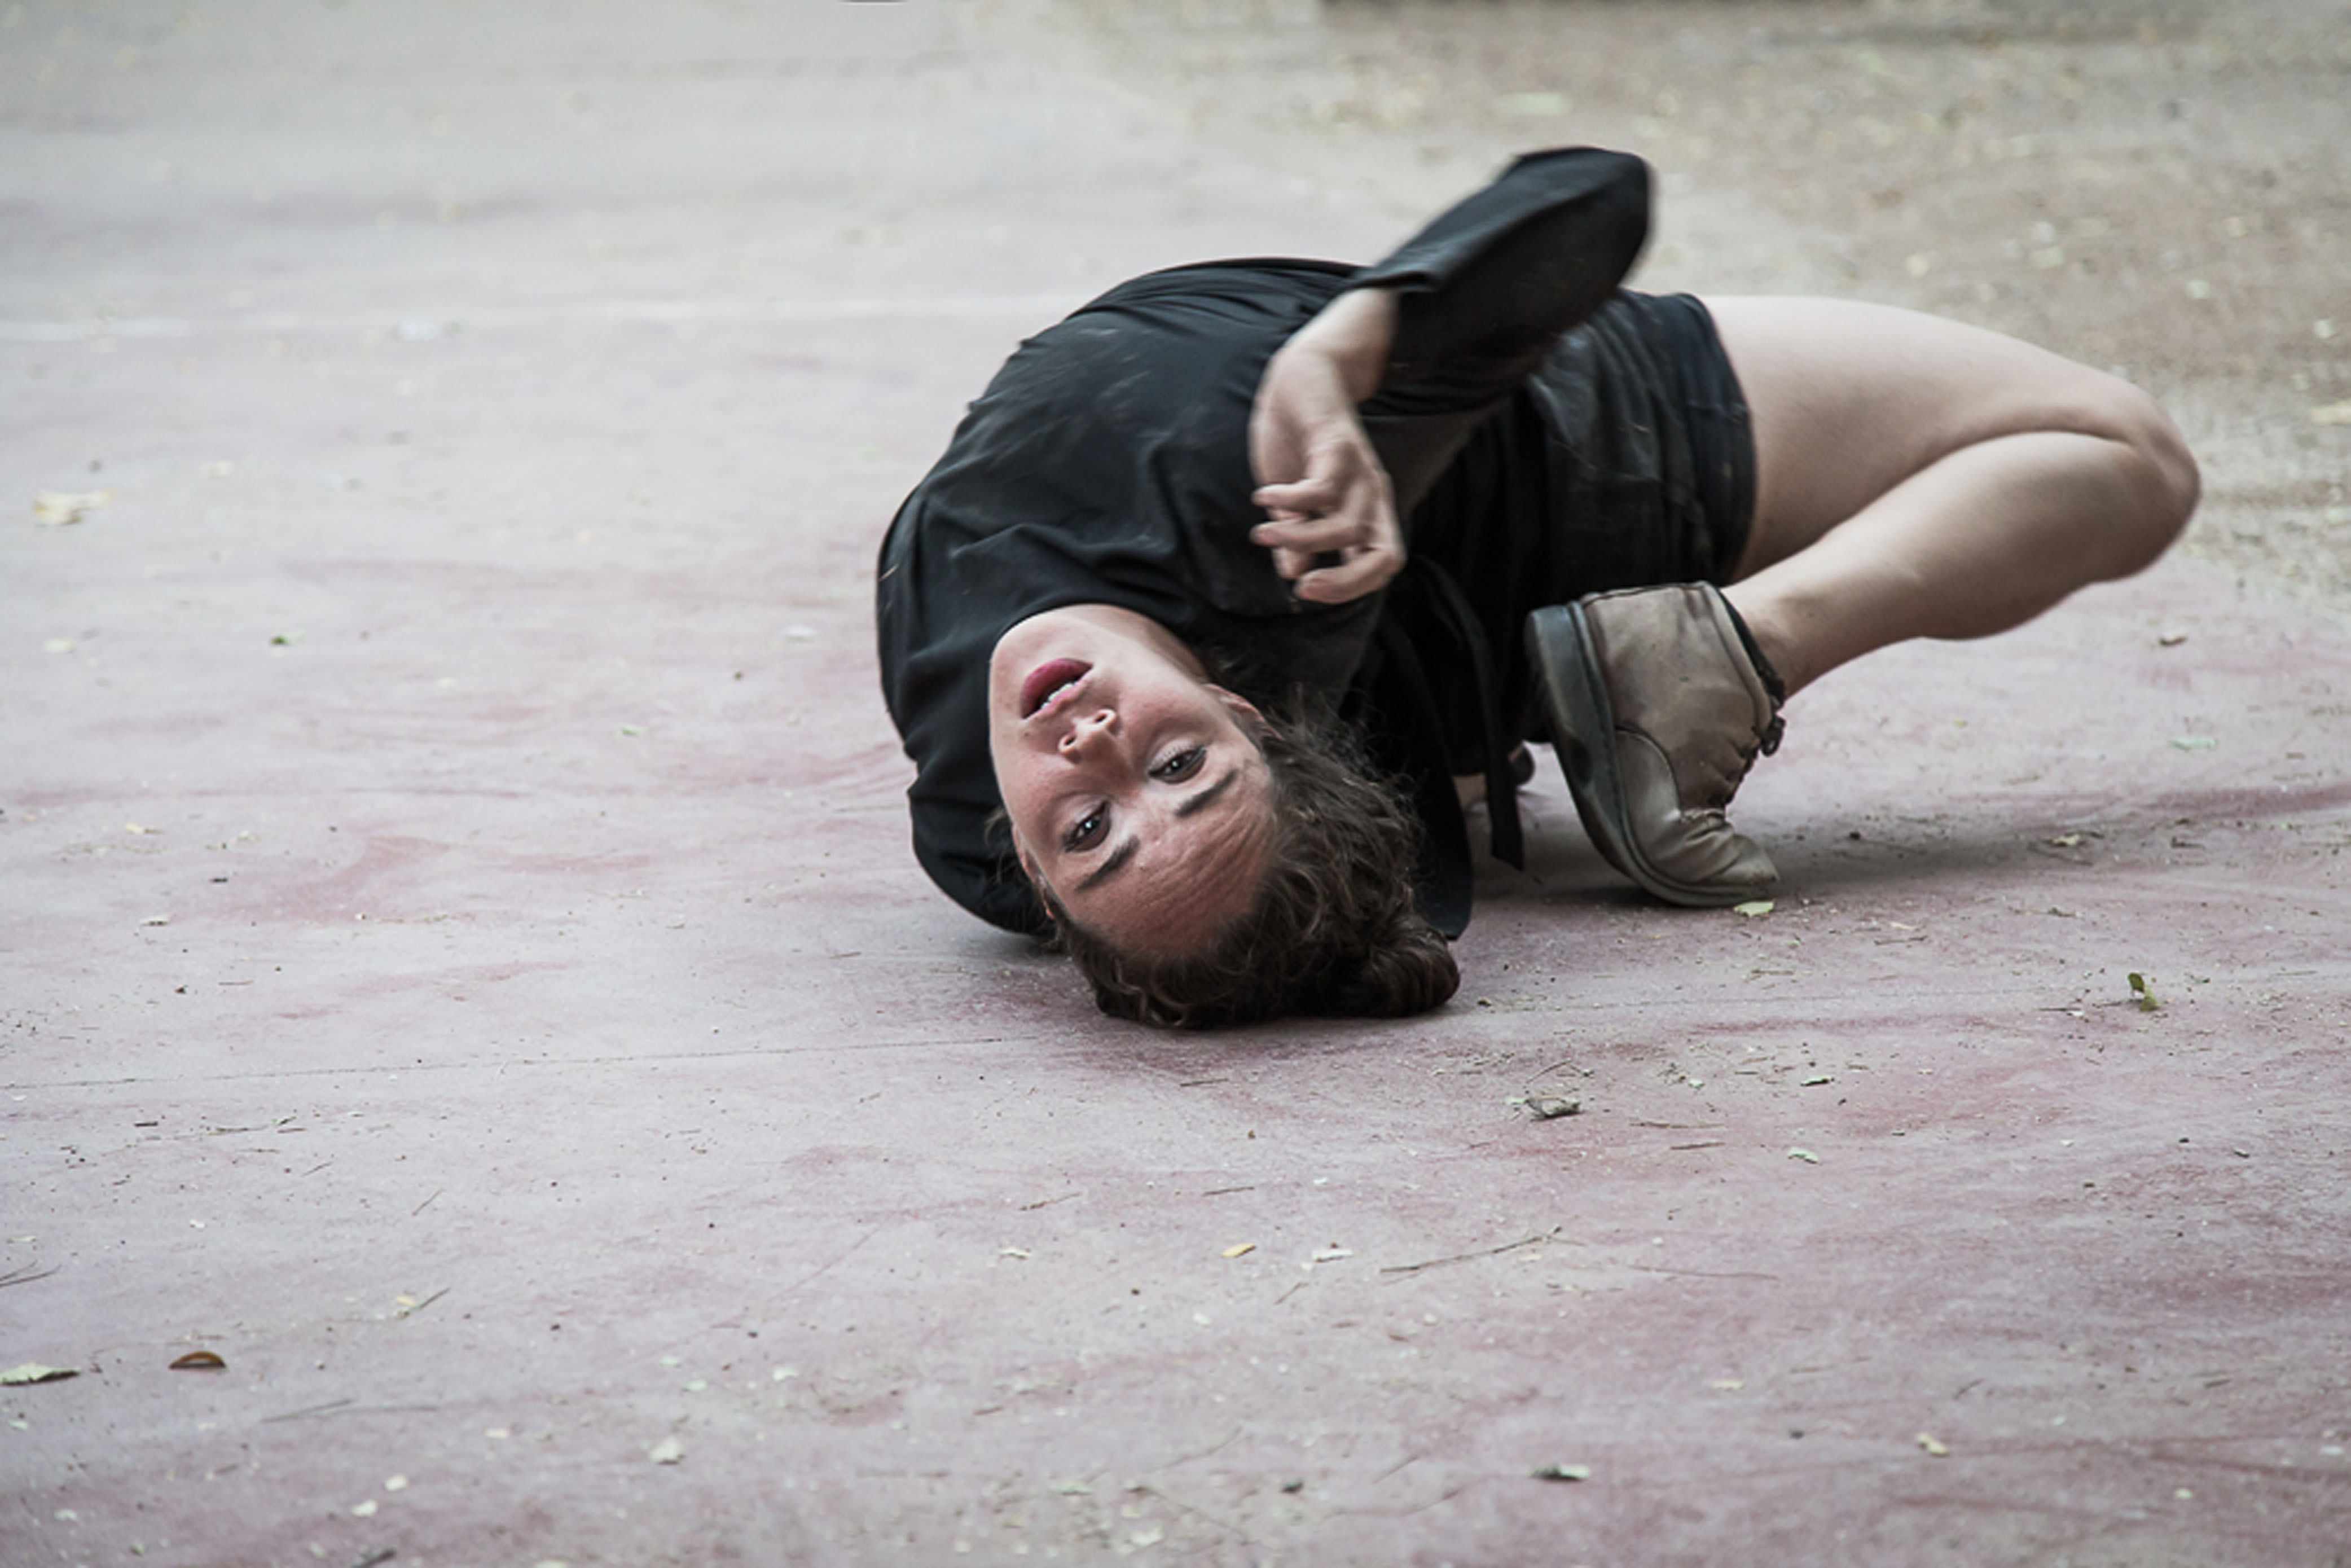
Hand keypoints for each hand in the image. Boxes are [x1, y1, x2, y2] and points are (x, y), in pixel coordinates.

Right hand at [1247, 291, 1403, 604]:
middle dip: (1345, 582)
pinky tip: (1263, 498)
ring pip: (1347, 526)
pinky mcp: (1339, 444)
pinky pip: (1322, 488)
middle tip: (1301, 586)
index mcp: (1367, 511)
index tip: (1305, 591)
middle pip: (1384, 556)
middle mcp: (1373, 495)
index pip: (1383, 563)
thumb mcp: (1293, 499)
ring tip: (1260, 532)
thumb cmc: (1297, 442)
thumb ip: (1297, 535)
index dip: (1352, 587)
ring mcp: (1360, 470)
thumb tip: (1293, 572)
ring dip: (1299, 538)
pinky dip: (1290, 501)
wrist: (1299, 378)